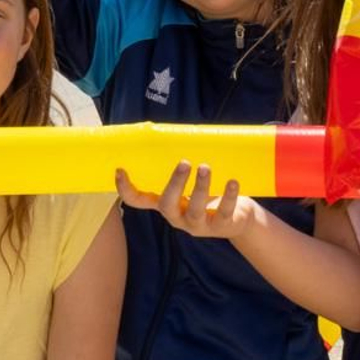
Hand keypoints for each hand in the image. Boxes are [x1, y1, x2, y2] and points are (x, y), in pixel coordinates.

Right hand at [116, 162, 258, 239]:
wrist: (239, 220)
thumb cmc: (211, 196)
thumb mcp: (191, 185)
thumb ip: (182, 169)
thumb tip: (175, 133)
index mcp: (166, 204)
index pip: (138, 201)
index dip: (126, 189)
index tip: (120, 170)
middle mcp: (177, 217)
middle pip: (167, 205)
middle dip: (174, 184)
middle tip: (184, 162)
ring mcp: (198, 224)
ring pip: (194, 210)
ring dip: (200, 187)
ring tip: (205, 167)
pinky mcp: (221, 226)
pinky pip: (224, 212)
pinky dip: (229, 196)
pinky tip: (232, 182)